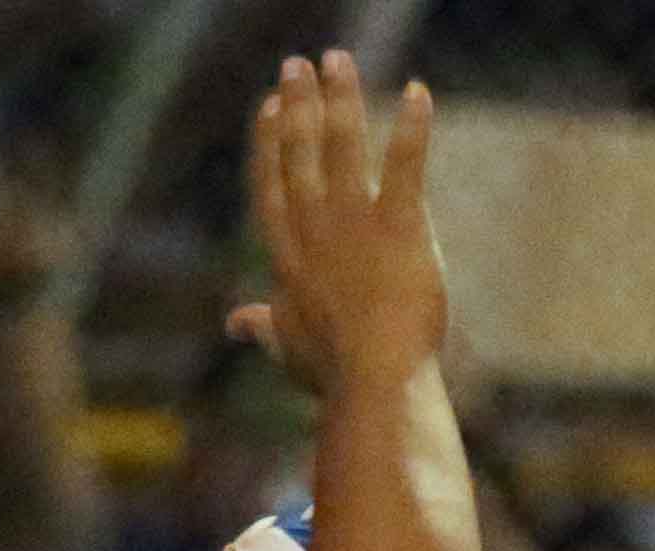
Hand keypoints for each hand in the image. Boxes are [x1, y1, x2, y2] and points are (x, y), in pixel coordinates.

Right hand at [226, 52, 445, 398]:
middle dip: (299, 103)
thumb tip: (235, 324)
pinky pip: (406, 167)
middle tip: (299, 64)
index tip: (271, 106)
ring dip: (340, 97)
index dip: (270, 140)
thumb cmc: (333, 376)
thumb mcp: (288, 348)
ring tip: (337, 60)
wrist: (374, 385)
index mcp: (286, 253)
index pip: (272, 183)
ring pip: (343, 145)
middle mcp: (313, 228)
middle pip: (300, 151)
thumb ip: (262, 326)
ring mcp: (354, 224)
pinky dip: (413, 128)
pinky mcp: (400, 229)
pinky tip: (419, 92)